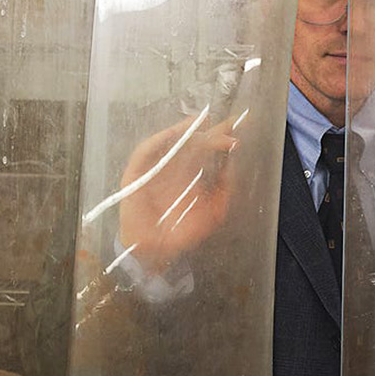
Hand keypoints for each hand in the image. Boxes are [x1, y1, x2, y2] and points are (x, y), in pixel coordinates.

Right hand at [118, 113, 238, 273]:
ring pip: (170, 142)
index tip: (237, 128)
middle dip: (209, 132)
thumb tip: (230, 167)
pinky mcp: (136, 174)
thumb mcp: (211, 214)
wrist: (155, 252)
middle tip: (227, 125)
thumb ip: (223, 194)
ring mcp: (155, 168)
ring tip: (200, 123)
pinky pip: (145, 152)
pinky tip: (174, 134)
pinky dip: (158, 141)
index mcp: (192, 174)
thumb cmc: (180, 233)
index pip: (207, 150)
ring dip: (184, 131)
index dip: (221, 137)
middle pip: (192, 142)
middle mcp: (175, 167)